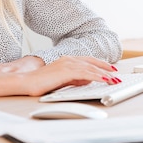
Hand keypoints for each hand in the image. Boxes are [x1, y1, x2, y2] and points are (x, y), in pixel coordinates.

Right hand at [0, 55, 119, 96]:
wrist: (26, 82)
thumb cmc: (40, 83)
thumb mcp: (61, 80)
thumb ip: (73, 79)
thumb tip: (86, 81)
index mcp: (66, 60)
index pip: (87, 61)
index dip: (100, 65)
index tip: (110, 70)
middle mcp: (68, 59)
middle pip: (92, 63)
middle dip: (106, 69)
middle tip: (117, 75)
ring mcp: (67, 64)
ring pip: (90, 67)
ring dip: (104, 73)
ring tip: (114, 79)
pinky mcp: (65, 71)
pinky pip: (85, 73)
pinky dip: (97, 76)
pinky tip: (104, 80)